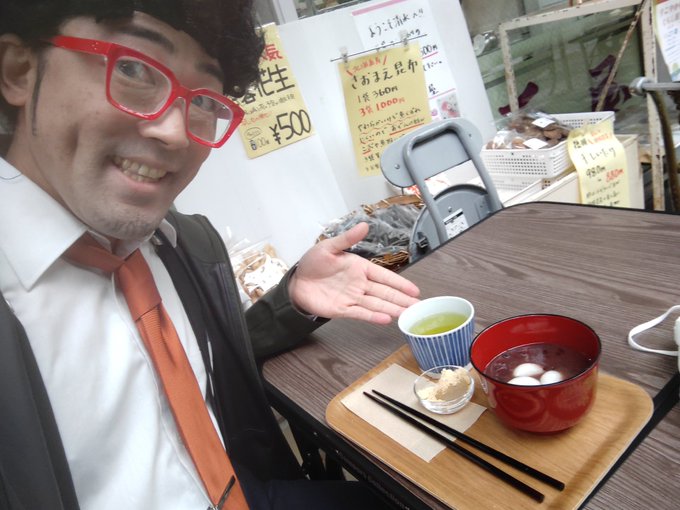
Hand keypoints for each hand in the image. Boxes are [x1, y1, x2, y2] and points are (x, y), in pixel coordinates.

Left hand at [288, 222, 419, 323]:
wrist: (296, 283)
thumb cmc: (312, 263)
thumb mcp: (329, 247)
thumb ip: (347, 238)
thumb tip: (364, 225)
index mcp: (359, 267)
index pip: (384, 276)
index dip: (400, 283)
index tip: (415, 290)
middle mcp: (359, 284)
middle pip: (385, 292)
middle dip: (402, 299)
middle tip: (419, 306)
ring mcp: (352, 297)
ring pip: (377, 304)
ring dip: (392, 309)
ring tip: (408, 315)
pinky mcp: (342, 310)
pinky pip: (361, 313)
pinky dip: (373, 316)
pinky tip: (386, 319)